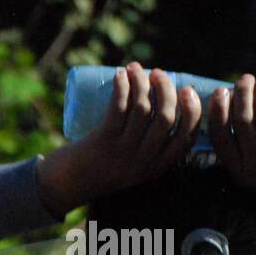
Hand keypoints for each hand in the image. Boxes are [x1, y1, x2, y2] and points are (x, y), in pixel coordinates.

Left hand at [37, 62, 199, 216]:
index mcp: (155, 168)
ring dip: (141, 82)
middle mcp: (142, 162)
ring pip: (143, 110)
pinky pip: (119, 108)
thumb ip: (146, 147)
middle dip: (166, 89)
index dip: (193, 111)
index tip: (188, 90)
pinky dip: (122, 87)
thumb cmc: (97, 168)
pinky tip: (120, 75)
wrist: (62, 186)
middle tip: (157, 73)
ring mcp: (123, 153)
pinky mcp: (102, 142)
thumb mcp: (129, 165)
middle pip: (166, 118)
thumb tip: (158, 101)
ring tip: (134, 68)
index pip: (186, 138)